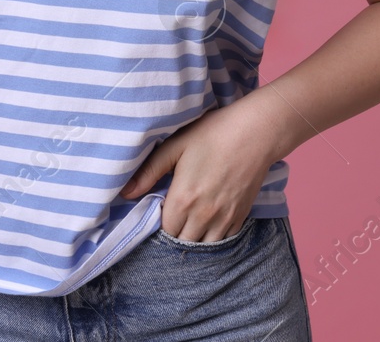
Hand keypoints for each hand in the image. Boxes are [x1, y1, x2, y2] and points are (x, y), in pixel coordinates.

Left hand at [118, 101, 285, 243]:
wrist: (255, 133)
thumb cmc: (212, 134)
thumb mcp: (175, 146)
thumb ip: (149, 172)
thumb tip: (124, 194)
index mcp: (183, 199)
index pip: (164, 230)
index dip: (160, 222)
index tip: (161, 210)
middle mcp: (204, 215)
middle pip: (183, 242)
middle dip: (175, 233)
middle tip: (173, 216)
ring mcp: (225, 218)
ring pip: (204, 246)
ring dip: (194, 238)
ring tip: (189, 222)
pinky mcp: (241, 216)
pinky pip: (224, 240)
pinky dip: (214, 237)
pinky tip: (208, 223)